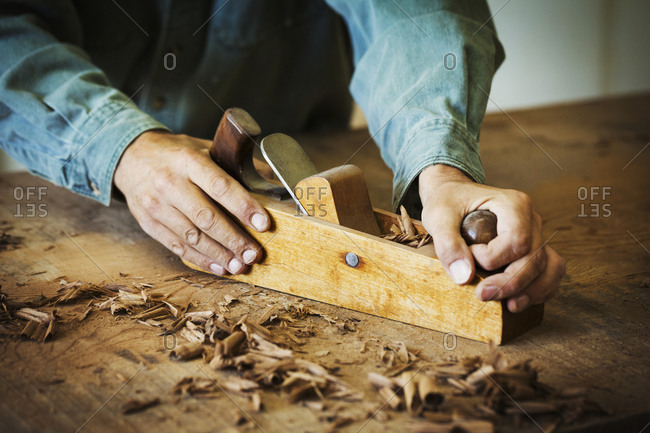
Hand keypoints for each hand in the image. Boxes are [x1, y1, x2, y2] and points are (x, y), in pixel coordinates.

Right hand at [114, 130, 270, 274]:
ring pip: (192, 236)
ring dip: (219, 254)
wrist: (130, 155)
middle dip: (234, 239)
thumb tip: (272, 183)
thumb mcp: (204, 149)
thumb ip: (234, 166)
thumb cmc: (176, 154)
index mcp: (188, 161)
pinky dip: (200, 259)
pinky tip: (219, 267)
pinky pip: (176, 246)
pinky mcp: (148, 222)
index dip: (244, 207)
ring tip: (240, 265)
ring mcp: (156, 204)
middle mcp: (169, 183)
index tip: (263, 224)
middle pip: (206, 217)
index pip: (220, 186)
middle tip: (255, 254)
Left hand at [418, 164, 565, 312]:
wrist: (453, 197)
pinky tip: (518, 301)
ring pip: (549, 268)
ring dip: (531, 291)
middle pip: (534, 258)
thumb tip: (464, 277)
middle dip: (510, 283)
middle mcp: (531, 219)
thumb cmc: (447, 202)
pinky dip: (539, 291)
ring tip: (509, 306)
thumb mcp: (439, 217)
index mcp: (513, 204)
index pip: (516, 240)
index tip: (470, 255)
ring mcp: (536, 236)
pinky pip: (549, 273)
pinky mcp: (534, 250)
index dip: (493, 258)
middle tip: (482, 295)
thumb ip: (448, 244)